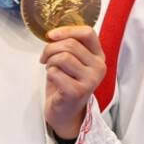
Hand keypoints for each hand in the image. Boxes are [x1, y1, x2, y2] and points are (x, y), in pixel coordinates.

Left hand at [41, 25, 105, 141]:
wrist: (65, 113)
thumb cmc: (66, 84)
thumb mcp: (73, 62)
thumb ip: (69, 46)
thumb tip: (53, 34)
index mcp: (99, 56)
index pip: (88, 33)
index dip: (67, 30)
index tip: (51, 35)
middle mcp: (99, 67)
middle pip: (71, 44)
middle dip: (51, 48)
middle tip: (44, 57)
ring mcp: (90, 80)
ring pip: (63, 57)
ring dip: (50, 61)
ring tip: (50, 68)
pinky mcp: (77, 91)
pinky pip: (56, 72)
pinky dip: (49, 74)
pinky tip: (53, 80)